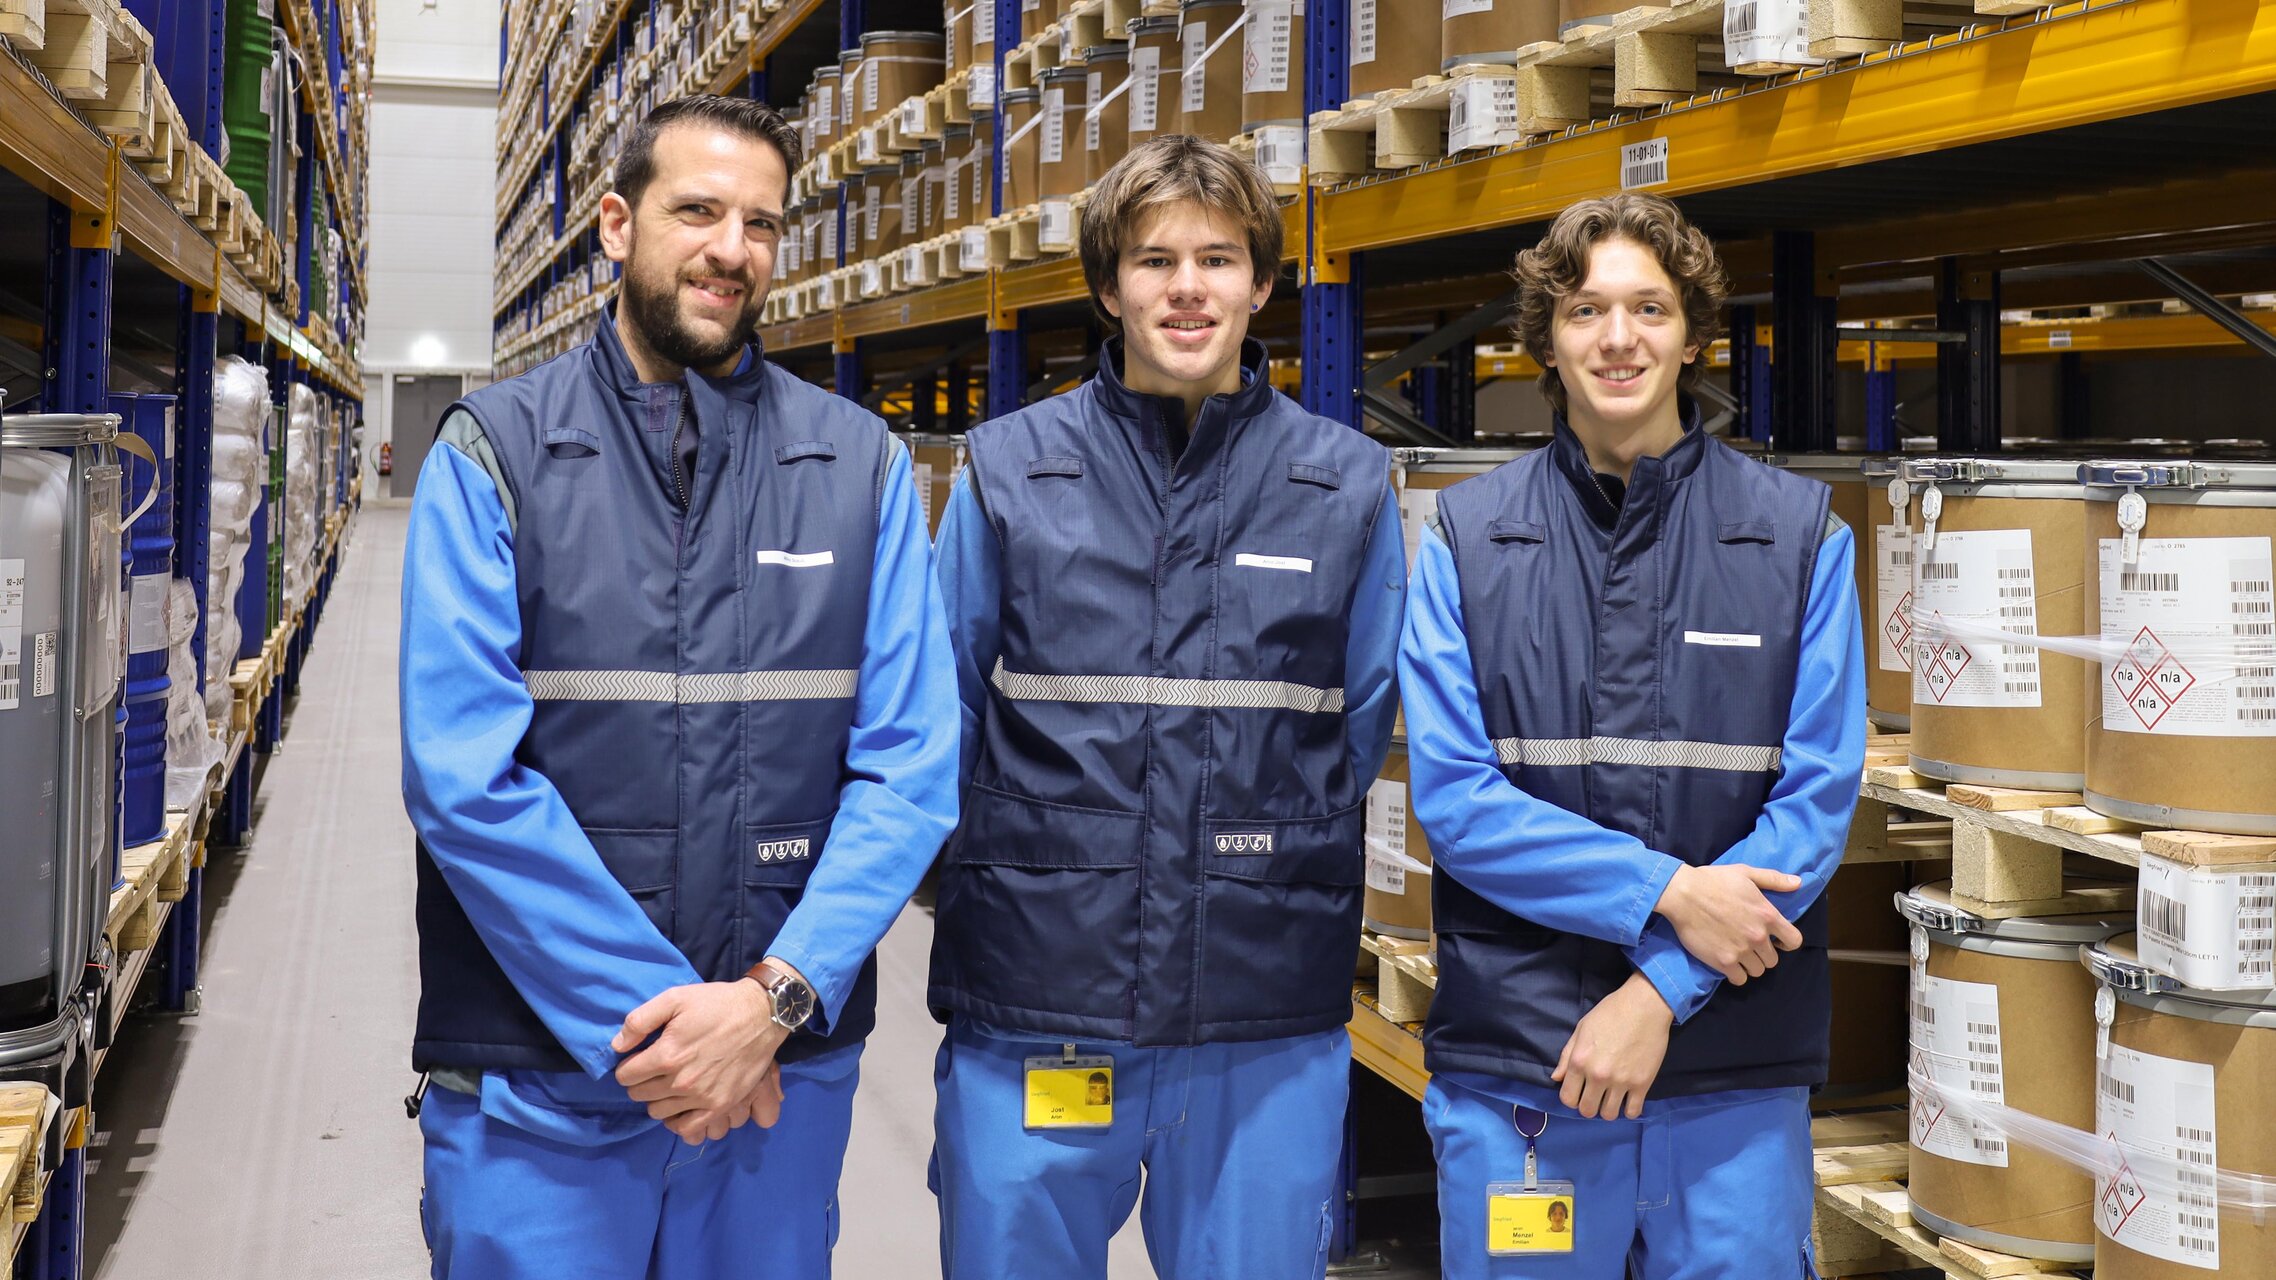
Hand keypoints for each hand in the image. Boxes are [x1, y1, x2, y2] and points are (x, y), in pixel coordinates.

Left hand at [612, 979, 787, 1138]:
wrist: (760, 1014)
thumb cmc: (716, 1003)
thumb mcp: (675, 998)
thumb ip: (640, 1020)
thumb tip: (617, 1046)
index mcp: (667, 1054)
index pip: (626, 1075)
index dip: (628, 1065)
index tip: (639, 1058)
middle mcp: (681, 1081)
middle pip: (640, 1095)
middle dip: (640, 1081)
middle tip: (654, 1069)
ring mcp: (702, 1097)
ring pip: (658, 1112)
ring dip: (657, 1099)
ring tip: (668, 1084)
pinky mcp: (720, 1106)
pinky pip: (687, 1129)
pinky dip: (677, 1121)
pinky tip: (679, 1106)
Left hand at [1552, 974, 1673, 1119]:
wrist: (1644, 1006)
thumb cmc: (1610, 1013)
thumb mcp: (1581, 1029)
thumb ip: (1567, 1056)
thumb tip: (1556, 1078)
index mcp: (1579, 1062)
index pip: (1568, 1098)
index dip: (1571, 1098)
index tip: (1579, 1092)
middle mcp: (1598, 1076)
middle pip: (1587, 1110)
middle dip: (1589, 1106)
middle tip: (1595, 1096)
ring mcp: (1621, 1082)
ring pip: (1609, 1114)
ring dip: (1608, 1108)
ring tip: (1612, 1097)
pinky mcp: (1642, 1084)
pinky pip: (1632, 1112)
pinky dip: (1629, 1110)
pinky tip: (1628, 1100)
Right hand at [1652, 863, 1803, 984]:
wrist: (1683, 894)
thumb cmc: (1713, 880)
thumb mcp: (1746, 873)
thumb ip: (1773, 879)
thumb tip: (1798, 883)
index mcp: (1767, 915)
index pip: (1794, 941)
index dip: (1787, 943)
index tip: (1776, 941)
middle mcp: (1758, 936)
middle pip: (1773, 960)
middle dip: (1763, 954)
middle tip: (1749, 946)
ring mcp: (1742, 951)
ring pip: (1757, 971)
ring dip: (1750, 965)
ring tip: (1738, 955)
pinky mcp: (1723, 962)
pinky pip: (1739, 979)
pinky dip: (1735, 974)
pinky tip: (1728, 964)